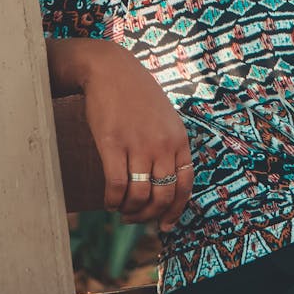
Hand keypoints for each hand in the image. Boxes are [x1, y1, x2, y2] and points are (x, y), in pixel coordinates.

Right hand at [46, 38, 192, 226]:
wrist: (110, 69)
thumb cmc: (136, 94)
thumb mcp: (165, 118)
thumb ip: (169, 146)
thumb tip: (163, 180)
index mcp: (179, 139)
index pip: (185, 185)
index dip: (176, 211)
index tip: (165, 224)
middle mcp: (162, 145)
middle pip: (162, 196)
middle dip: (149, 216)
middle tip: (135, 218)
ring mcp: (138, 145)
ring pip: (139, 196)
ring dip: (130, 211)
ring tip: (121, 210)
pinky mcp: (112, 144)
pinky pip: (117, 186)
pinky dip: (112, 201)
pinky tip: (108, 201)